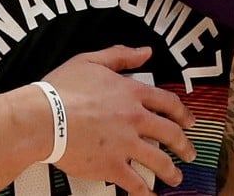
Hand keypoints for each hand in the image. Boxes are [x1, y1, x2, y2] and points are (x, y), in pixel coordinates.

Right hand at [41, 45, 195, 194]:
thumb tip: (146, 52)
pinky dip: (146, 193)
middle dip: (184, 145)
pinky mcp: (112, 166)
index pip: (168, 102)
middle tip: (190, 153)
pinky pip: (136, 183)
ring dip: (171, 171)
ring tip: (176, 177)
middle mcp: (135, 118)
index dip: (182, 113)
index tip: (189, 121)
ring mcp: (126, 144)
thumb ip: (120, 55)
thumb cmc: (61, 88)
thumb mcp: (90, 61)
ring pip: (159, 161)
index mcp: (131, 92)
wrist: (43, 118)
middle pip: (170, 133)